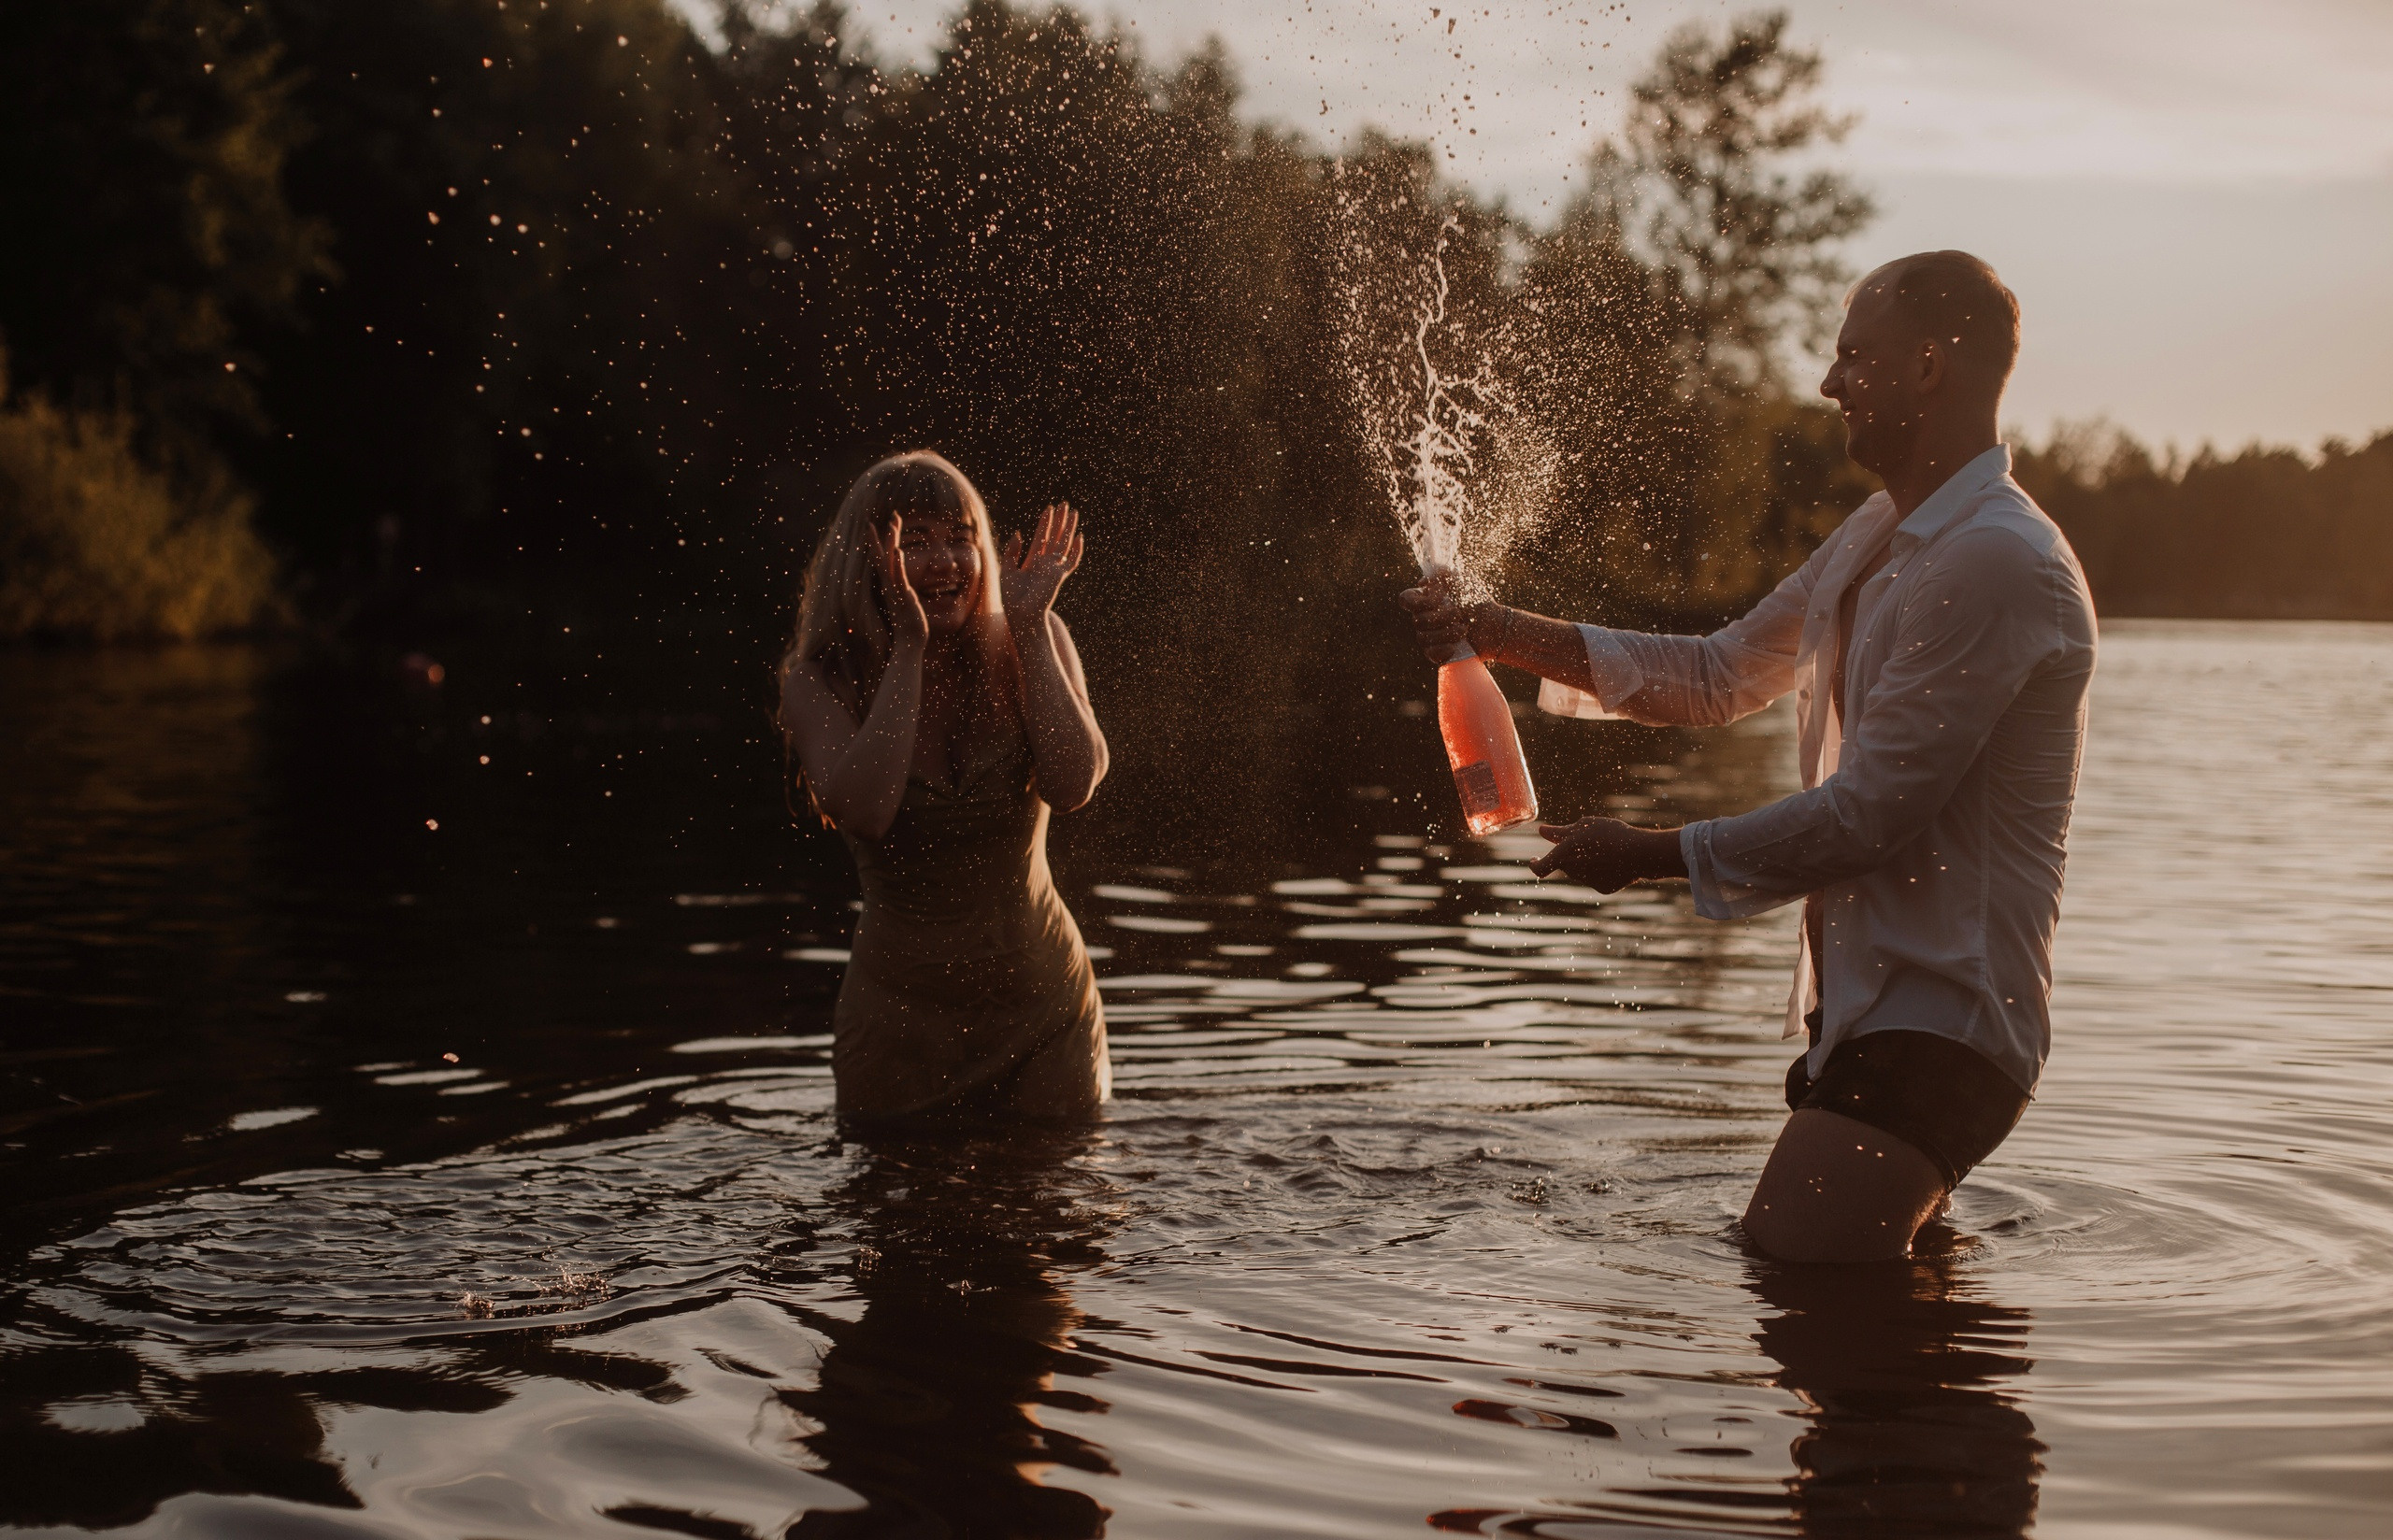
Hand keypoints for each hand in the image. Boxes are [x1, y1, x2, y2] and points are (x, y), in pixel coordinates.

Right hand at [876, 513, 928, 644]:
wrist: (909, 641)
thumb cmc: (910, 623)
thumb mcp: (907, 602)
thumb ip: (905, 592)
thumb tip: (908, 588)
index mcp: (891, 583)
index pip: (885, 557)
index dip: (885, 540)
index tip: (887, 523)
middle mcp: (889, 583)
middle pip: (885, 553)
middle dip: (888, 533)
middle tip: (893, 514)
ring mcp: (895, 589)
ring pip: (890, 561)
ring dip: (891, 541)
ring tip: (892, 523)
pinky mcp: (903, 596)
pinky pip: (899, 577)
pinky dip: (898, 564)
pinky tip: (899, 550)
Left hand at [1000, 502, 1082, 624]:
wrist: (1022, 614)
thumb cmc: (1012, 597)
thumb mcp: (1006, 570)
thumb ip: (1012, 552)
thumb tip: (1018, 534)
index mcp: (1033, 561)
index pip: (1042, 537)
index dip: (1045, 523)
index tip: (1049, 509)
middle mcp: (1045, 563)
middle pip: (1055, 536)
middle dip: (1059, 520)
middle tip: (1064, 504)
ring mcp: (1053, 568)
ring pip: (1063, 543)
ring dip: (1068, 528)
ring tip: (1073, 512)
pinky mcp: (1059, 574)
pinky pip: (1070, 560)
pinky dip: (1076, 550)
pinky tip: (1079, 537)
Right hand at [1396, 575, 1493, 663]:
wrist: (1495, 626)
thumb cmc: (1478, 601)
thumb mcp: (1462, 579)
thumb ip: (1442, 572)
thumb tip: (1422, 583)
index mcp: (1426, 599)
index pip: (1405, 600)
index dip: (1415, 602)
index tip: (1438, 600)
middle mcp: (1424, 617)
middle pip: (1417, 620)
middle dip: (1441, 617)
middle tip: (1459, 614)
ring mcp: (1429, 636)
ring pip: (1423, 638)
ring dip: (1447, 633)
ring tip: (1464, 629)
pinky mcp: (1437, 652)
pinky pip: (1429, 653)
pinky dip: (1442, 649)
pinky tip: (1454, 646)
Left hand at [1530, 816, 1685, 891]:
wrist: (1639, 853)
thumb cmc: (1610, 834)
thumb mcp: (1584, 826)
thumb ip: (1560, 832)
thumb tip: (1542, 831)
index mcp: (1563, 856)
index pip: (1540, 868)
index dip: (1534, 865)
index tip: (1533, 860)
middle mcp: (1572, 872)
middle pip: (1565, 863)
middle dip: (1570, 854)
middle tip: (1589, 840)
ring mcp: (1587, 882)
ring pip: (1581, 871)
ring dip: (1587, 860)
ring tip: (1608, 846)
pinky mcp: (1603, 888)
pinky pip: (1598, 878)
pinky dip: (1603, 869)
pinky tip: (1616, 860)